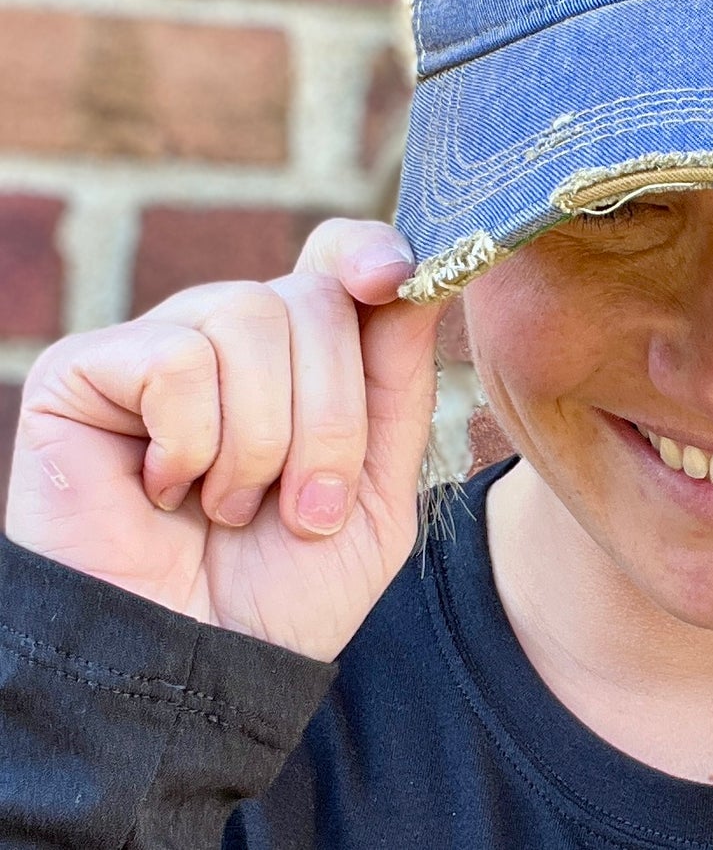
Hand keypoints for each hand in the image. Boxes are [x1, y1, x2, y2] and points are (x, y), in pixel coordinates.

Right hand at [4, 220, 443, 662]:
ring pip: (249, 317)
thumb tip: (416, 278)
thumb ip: (398, 384)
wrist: (196, 676)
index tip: (396, 277)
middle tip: (306, 508)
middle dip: (332, 418)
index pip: (337, 254)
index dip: (368, 252)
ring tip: (232, 508)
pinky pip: (177, 360)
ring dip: (263, 441)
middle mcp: (230, 333)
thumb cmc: (284, 590)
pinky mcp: (80, 371)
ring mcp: (156, 344)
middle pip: (314, 298)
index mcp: (303, 352)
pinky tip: (166, 493)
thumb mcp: (378, 490)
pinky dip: (191, 445)